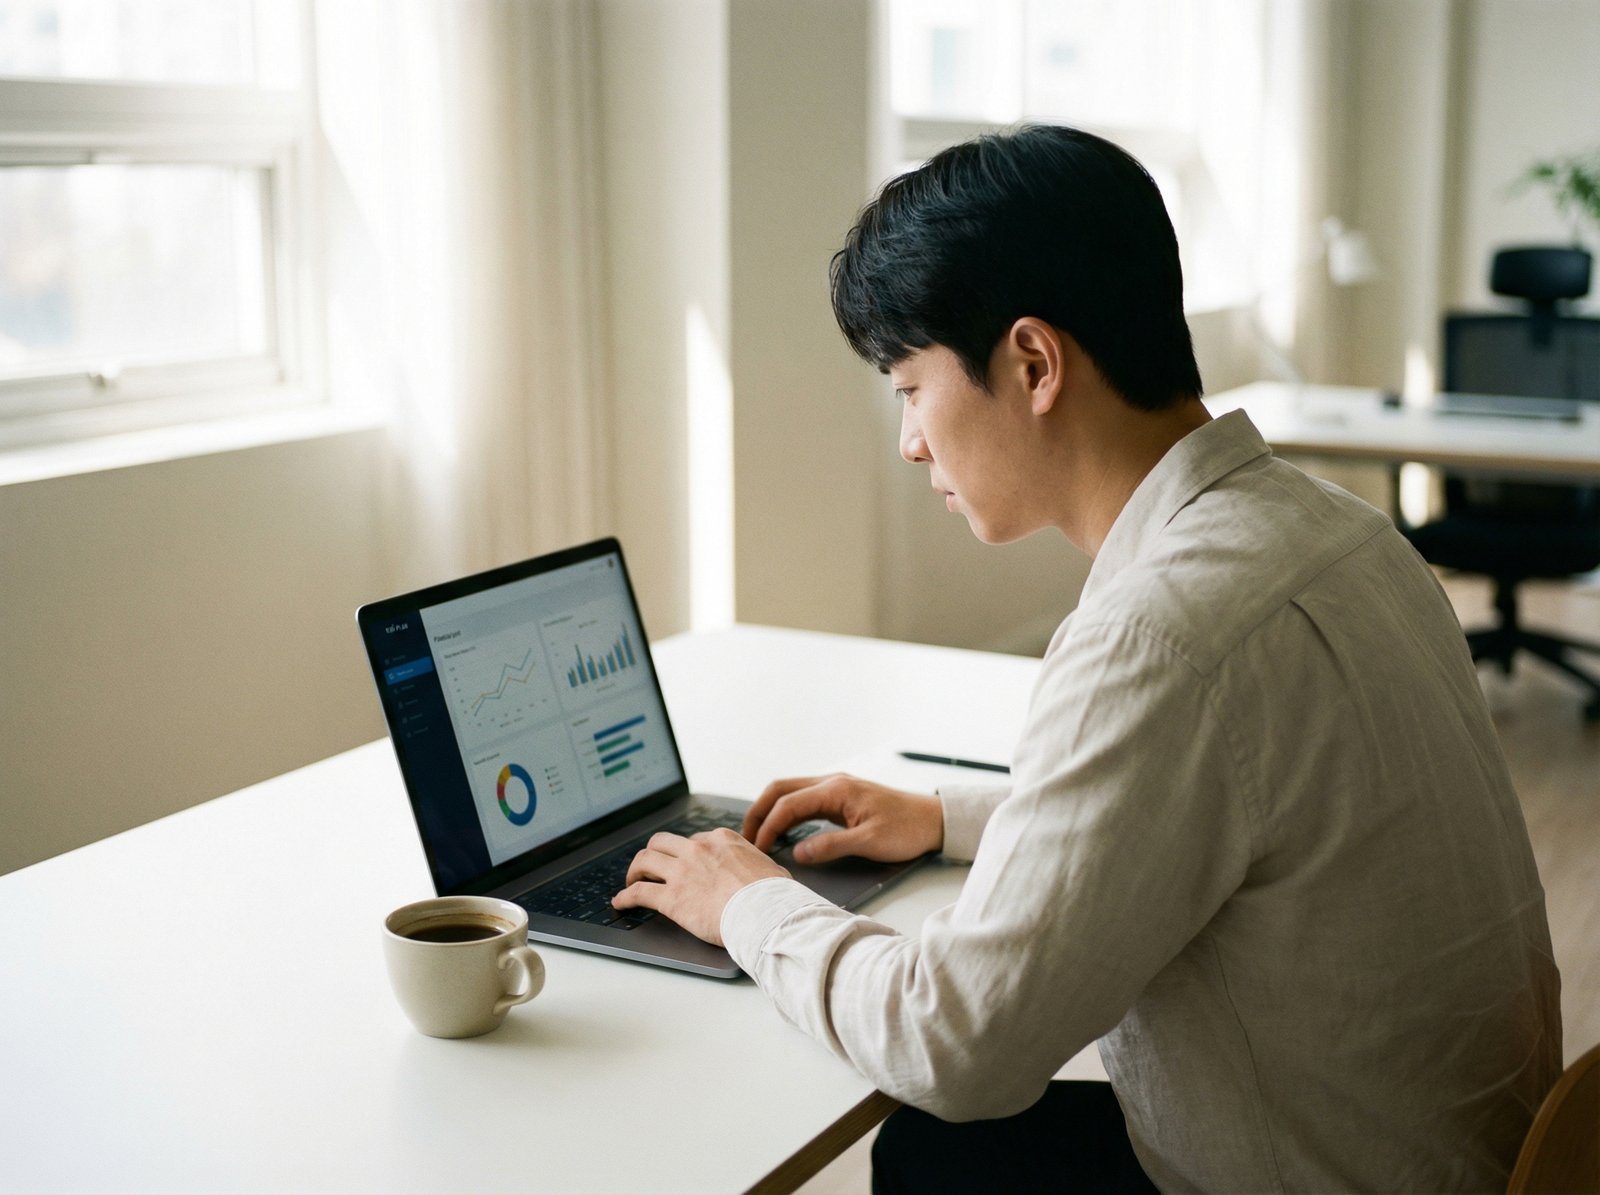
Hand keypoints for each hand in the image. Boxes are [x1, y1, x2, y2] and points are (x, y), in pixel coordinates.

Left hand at [612, 829, 789, 945]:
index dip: (684, 853)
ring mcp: (682, 872)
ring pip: (645, 860)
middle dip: (653, 853)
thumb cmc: (774, 895)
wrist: (766, 914)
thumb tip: (763, 870)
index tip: (681, 863)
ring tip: (631, 880)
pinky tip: (621, 902)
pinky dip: (625, 897)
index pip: (693, 840)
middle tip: (650, 866)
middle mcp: (698, 850)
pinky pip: (639, 893)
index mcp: (721, 839)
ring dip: (635, 870)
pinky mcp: (671, 898)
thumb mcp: (770, 867)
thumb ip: (756, 864)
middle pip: (662, 842)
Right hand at [743, 773, 942, 864]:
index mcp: (836, 790)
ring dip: (771, 810)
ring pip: (789, 792)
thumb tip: (797, 852)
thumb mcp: (870, 843)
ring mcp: (835, 787)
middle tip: (745, 838)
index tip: (758, 850)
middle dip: (759, 811)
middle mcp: (832, 782)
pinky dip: (786, 812)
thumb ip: (831, 846)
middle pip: (780, 789)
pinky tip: (783, 831)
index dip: (768, 827)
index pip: (788, 805)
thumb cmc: (907, 829)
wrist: (933, 820)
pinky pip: (803, 799)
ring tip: (758, 836)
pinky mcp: (840, 797)